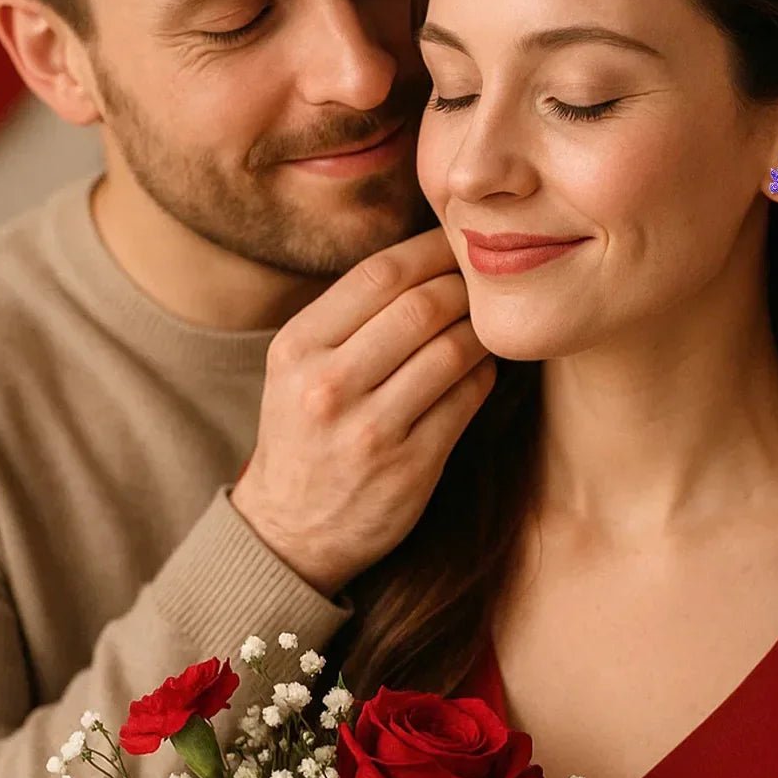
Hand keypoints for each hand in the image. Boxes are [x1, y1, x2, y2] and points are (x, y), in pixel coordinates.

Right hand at [231, 228, 494, 594]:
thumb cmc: (303, 434)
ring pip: (451, 351)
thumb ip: (347, 318)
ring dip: (480, 331)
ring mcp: (370, 429)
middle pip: (421, 307)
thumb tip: (424, 259)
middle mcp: (328, 385)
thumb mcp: (296, 368)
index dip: (429, 250)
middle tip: (482, 284)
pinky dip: (483, 374)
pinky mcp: (409, 466)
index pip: (379, 274)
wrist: (290, 531)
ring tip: (486, 324)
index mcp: (297, 348)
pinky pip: (466, 400)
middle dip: (463, 287)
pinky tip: (480, 369)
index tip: (456, 245)